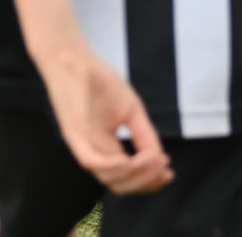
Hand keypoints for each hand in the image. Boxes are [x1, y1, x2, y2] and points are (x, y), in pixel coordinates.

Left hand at [40, 51, 173, 196]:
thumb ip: (145, 135)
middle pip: (120, 185)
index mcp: (105, 148)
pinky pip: (91, 161)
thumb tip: (159, 160)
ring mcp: (82, 144)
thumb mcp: (131, 111)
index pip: (127, 178)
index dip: (150, 181)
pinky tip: (130, 161)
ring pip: (109, 178)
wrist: (73, 57)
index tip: (168, 172)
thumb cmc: (100, 82)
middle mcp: (93, 150)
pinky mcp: (73, 133)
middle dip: (146, 182)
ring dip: (136, 175)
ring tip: (154, 160)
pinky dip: (113, 167)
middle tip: (164, 170)